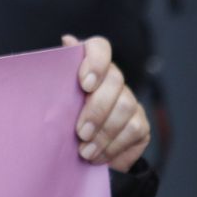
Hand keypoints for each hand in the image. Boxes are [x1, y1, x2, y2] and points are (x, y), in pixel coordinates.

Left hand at [64, 35, 149, 172]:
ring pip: (126, 106)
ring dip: (103, 133)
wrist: (80, 155)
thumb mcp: (55, 101)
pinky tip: (97, 156)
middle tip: (80, 132)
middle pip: (114, 80)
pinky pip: (133, 130)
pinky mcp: (141, 124)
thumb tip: (67, 39)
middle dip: (96, 109)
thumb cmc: (63, 121)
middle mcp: (113, 80)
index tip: (84, 84)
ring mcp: (130, 101)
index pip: (100, 48)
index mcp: (90, 68)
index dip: (96, 61)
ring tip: (85, 151)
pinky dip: (113, 147)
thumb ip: (60, 75)